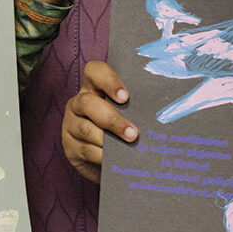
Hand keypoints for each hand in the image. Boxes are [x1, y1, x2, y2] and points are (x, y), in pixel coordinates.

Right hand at [61, 60, 136, 182]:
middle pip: (88, 103)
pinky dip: (101, 156)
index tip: (126, 97)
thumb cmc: (121, 130)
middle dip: (112, 119)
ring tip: (127, 149)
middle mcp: (79, 103)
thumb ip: (136, 108)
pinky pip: (84, 150)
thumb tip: (163, 113)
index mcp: (93, 88)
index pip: (94, 71)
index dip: (108, 80)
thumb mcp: (127, 114)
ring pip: (86, 129)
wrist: (108, 159)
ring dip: (108, 141)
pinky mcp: (69, 147)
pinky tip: (113, 160)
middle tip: (133, 133)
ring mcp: (70, 125)